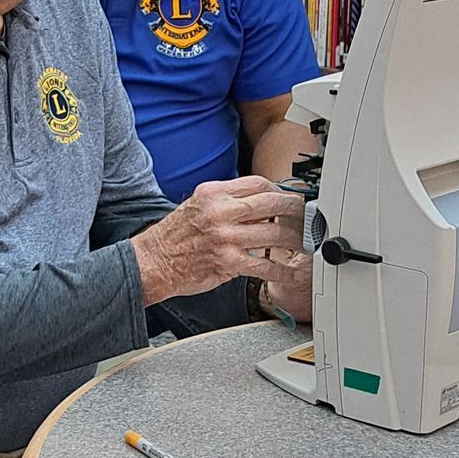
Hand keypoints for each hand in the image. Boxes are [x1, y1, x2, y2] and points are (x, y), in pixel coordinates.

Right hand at [131, 177, 309, 308]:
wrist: (152, 262)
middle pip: (272, 204)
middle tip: (305, 217)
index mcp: (213, 193)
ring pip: (274, 234)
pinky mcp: (228, 262)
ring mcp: (225, 237)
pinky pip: (265, 266)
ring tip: (302, 244)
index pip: (258, 183)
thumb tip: (259, 205)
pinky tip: (291, 273)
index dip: (279, 191)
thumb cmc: (174, 236)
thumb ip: (226, 201)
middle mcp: (220, 212)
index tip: (288, 199)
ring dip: (294, 240)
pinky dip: (283, 271)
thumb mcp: (197, 204)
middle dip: (295, 211)